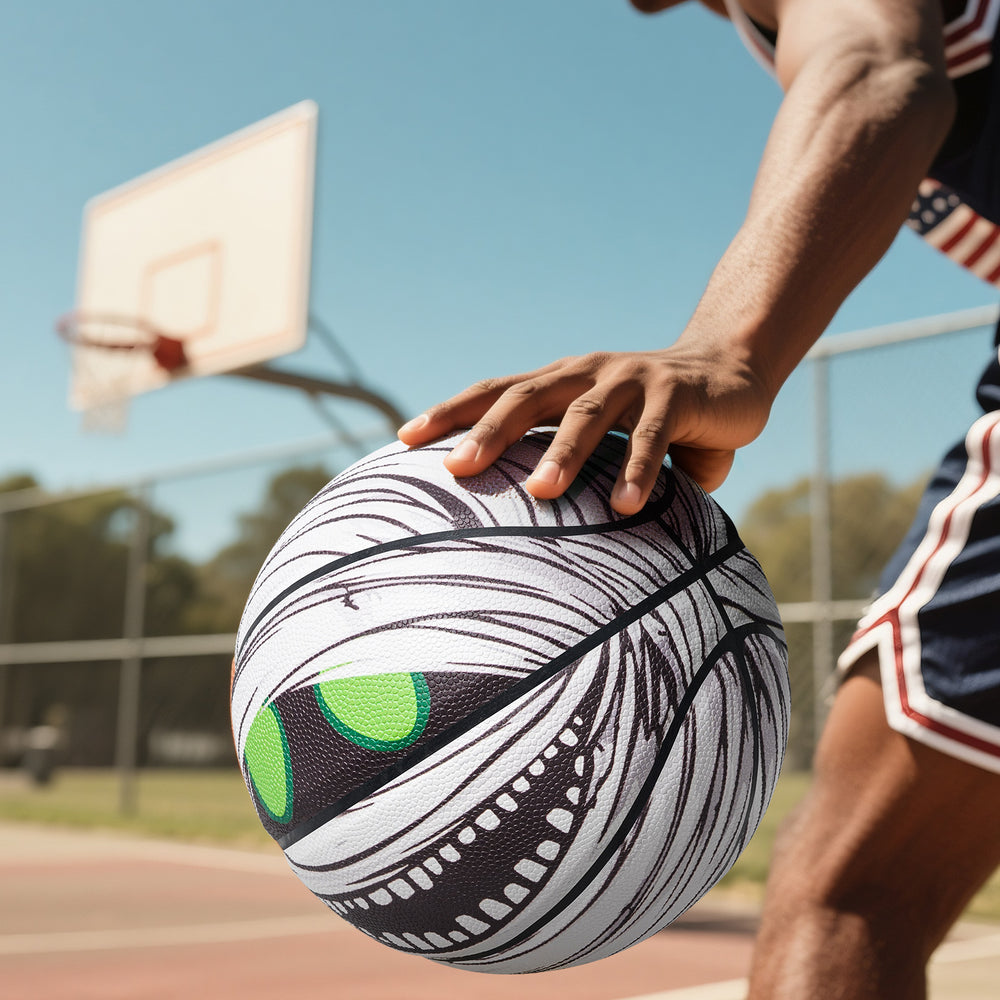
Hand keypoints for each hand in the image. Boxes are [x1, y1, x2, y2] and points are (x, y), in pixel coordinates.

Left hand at [398, 343, 774, 514]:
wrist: (732, 370)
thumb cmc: (654, 416)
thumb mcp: (605, 434)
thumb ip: (576, 464)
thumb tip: (528, 527)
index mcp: (562, 381)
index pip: (498, 391)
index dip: (453, 411)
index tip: (405, 439)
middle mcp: (588, 373)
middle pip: (527, 397)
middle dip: (489, 431)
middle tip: (456, 468)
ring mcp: (632, 379)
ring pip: (587, 415)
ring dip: (563, 453)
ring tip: (539, 492)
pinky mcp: (678, 395)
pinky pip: (653, 436)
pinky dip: (637, 470)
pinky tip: (623, 507)